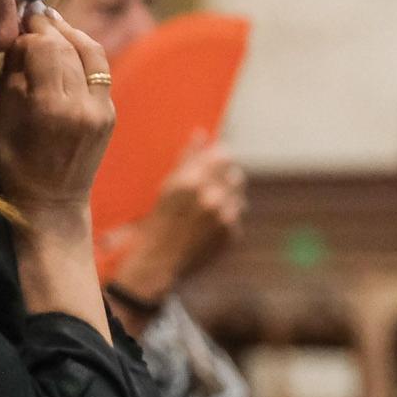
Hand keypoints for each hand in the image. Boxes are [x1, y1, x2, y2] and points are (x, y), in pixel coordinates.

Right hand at [0, 6, 114, 221]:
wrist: (53, 203)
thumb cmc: (16, 165)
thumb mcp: (3, 120)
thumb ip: (13, 76)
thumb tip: (20, 39)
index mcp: (52, 109)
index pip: (46, 48)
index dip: (31, 31)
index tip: (17, 24)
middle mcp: (83, 105)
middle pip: (69, 46)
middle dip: (49, 27)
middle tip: (31, 14)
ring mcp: (103, 109)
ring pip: (91, 52)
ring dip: (70, 33)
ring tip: (51, 23)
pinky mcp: (111, 112)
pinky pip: (99, 70)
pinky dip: (83, 52)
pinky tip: (67, 47)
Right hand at [114, 133, 244, 295]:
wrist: (159, 262)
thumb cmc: (157, 220)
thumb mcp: (167, 186)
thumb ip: (187, 158)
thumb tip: (202, 134)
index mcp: (191, 181)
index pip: (223, 155)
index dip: (220, 157)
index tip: (214, 161)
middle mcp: (211, 197)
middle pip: (235, 174)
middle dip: (225, 178)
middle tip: (208, 187)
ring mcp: (224, 217)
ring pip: (238, 196)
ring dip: (227, 199)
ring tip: (205, 210)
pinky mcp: (232, 234)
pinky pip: (236, 217)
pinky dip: (225, 219)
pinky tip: (206, 226)